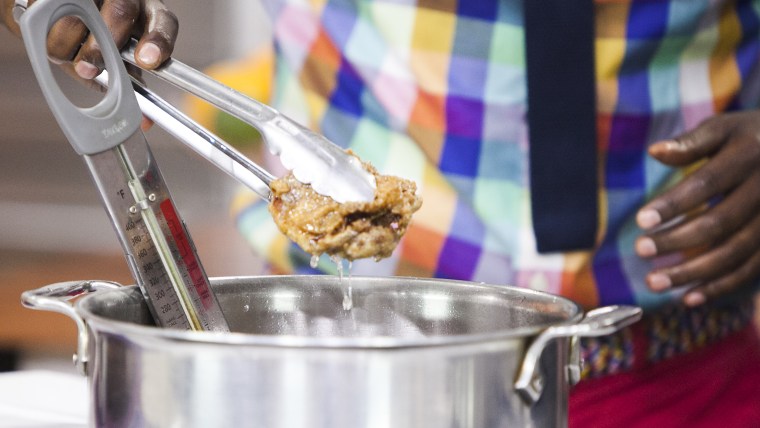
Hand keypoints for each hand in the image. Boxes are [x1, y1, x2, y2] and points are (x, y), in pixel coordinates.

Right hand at [1, 0, 176, 76]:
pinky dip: (43, 32)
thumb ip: (132, 83)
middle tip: (89, 67)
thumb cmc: (103, 36)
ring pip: (77, 16)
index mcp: (147, 15)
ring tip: (67, 53)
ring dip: (67, 44)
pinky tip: (48, 34)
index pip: (163, 23)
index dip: (157, 41)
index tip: (148, 61)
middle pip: (120, 12)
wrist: (66, 7)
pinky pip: (42, 11)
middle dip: (102, 46)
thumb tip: (144, 122)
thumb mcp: (123, 57)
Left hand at [635, 111, 759, 306]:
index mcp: (749, 156)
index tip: (640, 220)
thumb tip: (654, 151)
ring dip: (693, 272)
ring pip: (734, 253)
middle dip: (677, 240)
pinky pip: (751, 269)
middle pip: (719, 222)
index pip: (706, 184)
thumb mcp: (725, 129)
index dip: (674, 203)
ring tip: (654, 283)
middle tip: (640, 250)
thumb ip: (691, 143)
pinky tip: (688, 298)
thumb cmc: (751, 137)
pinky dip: (721, 287)